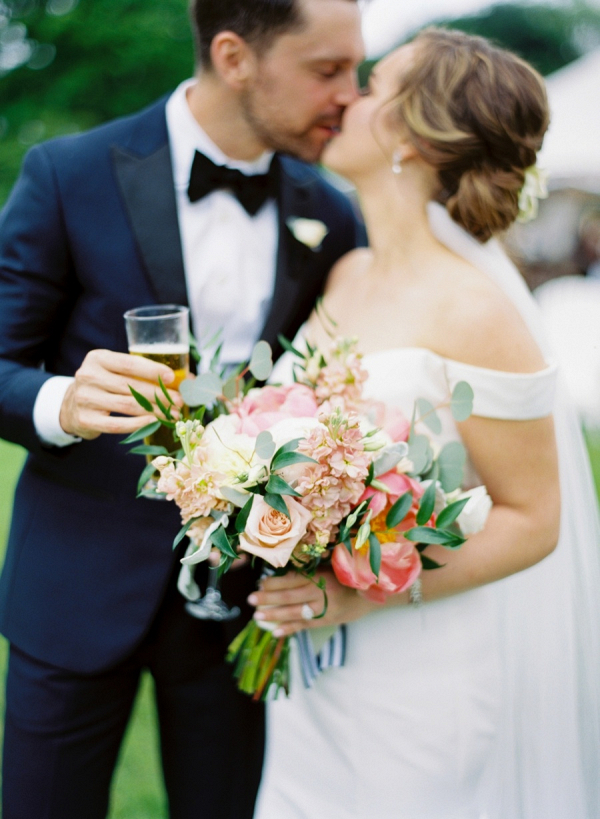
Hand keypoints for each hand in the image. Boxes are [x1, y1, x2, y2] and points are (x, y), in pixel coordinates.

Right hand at [59, 349, 183, 438]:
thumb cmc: (103, 386)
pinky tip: (154, 422)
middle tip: (178, 401)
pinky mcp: (85, 419)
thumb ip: (141, 372)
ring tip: (172, 414)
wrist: (70, 407)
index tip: (172, 378)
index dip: (153, 370)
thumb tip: (186, 378)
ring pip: (128, 405)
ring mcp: (85, 398)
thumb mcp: (114, 371)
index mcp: (98, 358)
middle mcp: (88, 376)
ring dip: (154, 410)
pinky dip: (138, 424)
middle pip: (131, 386)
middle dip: (159, 394)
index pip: (129, 363)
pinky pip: (118, 424)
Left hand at [248, 571, 376, 636]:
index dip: (275, 581)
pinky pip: (306, 625)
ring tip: (257, 617)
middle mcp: (321, 591)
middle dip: (268, 598)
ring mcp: (325, 608)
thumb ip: (310, 570)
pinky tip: (275, 632)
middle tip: (250, 599)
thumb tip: (282, 574)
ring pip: (295, 612)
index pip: (293, 578)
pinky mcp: (327, 620)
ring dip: (275, 614)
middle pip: (290, 595)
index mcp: (321, 574)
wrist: (372, 594)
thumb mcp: (331, 567)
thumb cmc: (347, 577)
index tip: (260, 583)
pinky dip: (290, 629)